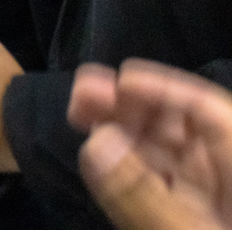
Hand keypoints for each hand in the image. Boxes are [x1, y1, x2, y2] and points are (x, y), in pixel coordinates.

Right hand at [69, 60, 231, 229]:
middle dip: (131, 107)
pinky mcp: (185, 224)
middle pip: (183, 131)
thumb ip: (146, 197)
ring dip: (120, 133)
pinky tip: (96, 155)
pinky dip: (125, 170)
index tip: (118, 78)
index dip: (165, 89)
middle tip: (81, 93)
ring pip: (164, 158)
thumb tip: (97, 141)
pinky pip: (157, 190)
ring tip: (77, 111)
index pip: (210, 114)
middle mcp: (226, 182)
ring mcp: (207, 207)